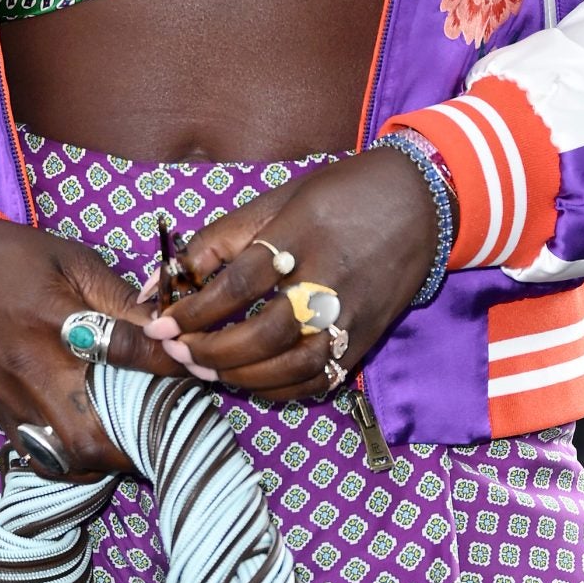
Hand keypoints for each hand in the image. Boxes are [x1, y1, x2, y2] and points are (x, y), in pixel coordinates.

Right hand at [0, 216, 170, 475]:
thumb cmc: (15, 257)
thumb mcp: (73, 261)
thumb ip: (119, 298)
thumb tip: (167, 326)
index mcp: (57, 322)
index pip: (125, 352)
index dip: (167, 364)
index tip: (194, 369)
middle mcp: (33, 372)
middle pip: (90, 438)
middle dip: (135, 442)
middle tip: (165, 428)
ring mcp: (12, 402)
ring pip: (67, 459)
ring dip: (106, 459)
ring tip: (134, 441)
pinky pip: (40, 458)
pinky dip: (72, 462)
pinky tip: (93, 446)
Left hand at [140, 148, 436, 402]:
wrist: (420, 202)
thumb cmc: (339, 194)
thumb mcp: (276, 199)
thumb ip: (217, 241)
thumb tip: (162, 281)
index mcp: (302, 234)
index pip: (240, 284)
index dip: (196, 310)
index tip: (163, 323)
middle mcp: (330, 278)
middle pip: (264, 334)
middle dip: (211, 351)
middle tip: (179, 350)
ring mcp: (353, 314)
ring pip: (291, 365)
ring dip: (240, 375)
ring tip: (205, 368)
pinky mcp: (367, 338)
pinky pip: (319, 378)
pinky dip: (278, 388)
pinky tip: (249, 380)